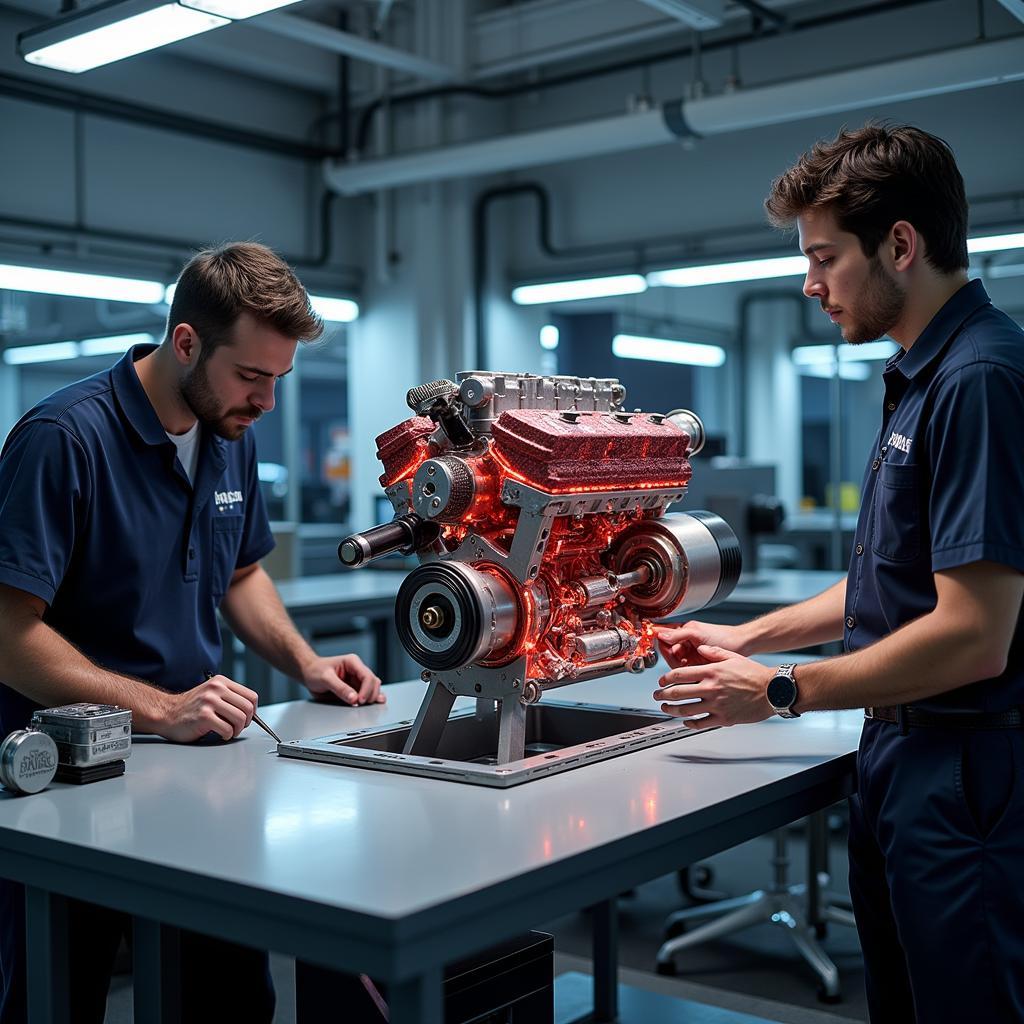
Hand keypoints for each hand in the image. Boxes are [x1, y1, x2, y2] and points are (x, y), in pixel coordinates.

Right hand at [160, 675, 258, 741]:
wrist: (165, 713)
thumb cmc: (190, 708)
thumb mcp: (211, 694)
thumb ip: (229, 698)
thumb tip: (250, 712)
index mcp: (221, 682)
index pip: (251, 696)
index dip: (252, 710)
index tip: (247, 718)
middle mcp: (216, 689)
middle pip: (248, 707)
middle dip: (246, 722)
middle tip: (238, 727)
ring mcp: (209, 702)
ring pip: (240, 718)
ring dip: (237, 730)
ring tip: (230, 732)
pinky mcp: (204, 716)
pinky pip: (227, 729)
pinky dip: (227, 735)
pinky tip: (220, 734)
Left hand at [303, 653, 384, 705]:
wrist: (308, 673)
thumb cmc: (315, 671)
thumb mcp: (325, 678)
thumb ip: (340, 688)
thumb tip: (354, 698)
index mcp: (352, 662)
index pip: (367, 676)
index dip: (366, 689)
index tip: (359, 700)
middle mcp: (357, 670)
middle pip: (373, 682)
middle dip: (370, 694)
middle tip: (361, 704)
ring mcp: (357, 679)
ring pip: (373, 688)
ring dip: (372, 697)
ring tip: (366, 705)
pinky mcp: (354, 688)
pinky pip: (366, 693)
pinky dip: (369, 699)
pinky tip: (373, 704)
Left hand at [653, 644, 774, 728]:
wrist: (773, 690)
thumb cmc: (754, 674)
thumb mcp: (732, 656)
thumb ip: (713, 651)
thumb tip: (699, 647)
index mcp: (711, 671)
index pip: (679, 674)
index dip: (665, 678)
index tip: (661, 681)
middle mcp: (711, 688)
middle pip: (678, 693)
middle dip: (662, 695)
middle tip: (656, 696)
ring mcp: (716, 705)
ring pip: (686, 710)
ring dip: (672, 710)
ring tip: (666, 709)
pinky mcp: (723, 718)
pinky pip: (701, 723)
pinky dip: (689, 723)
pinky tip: (685, 721)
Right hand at [654, 621, 749, 669]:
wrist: (742, 646)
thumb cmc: (723, 635)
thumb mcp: (697, 633)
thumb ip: (677, 634)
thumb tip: (660, 635)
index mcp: (682, 631)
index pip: (663, 635)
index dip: (656, 639)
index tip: (649, 644)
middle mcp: (685, 643)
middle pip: (667, 652)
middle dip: (670, 657)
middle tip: (677, 660)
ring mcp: (690, 654)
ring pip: (675, 663)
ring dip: (678, 666)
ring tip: (687, 665)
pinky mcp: (697, 666)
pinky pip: (685, 671)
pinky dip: (685, 673)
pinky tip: (690, 672)